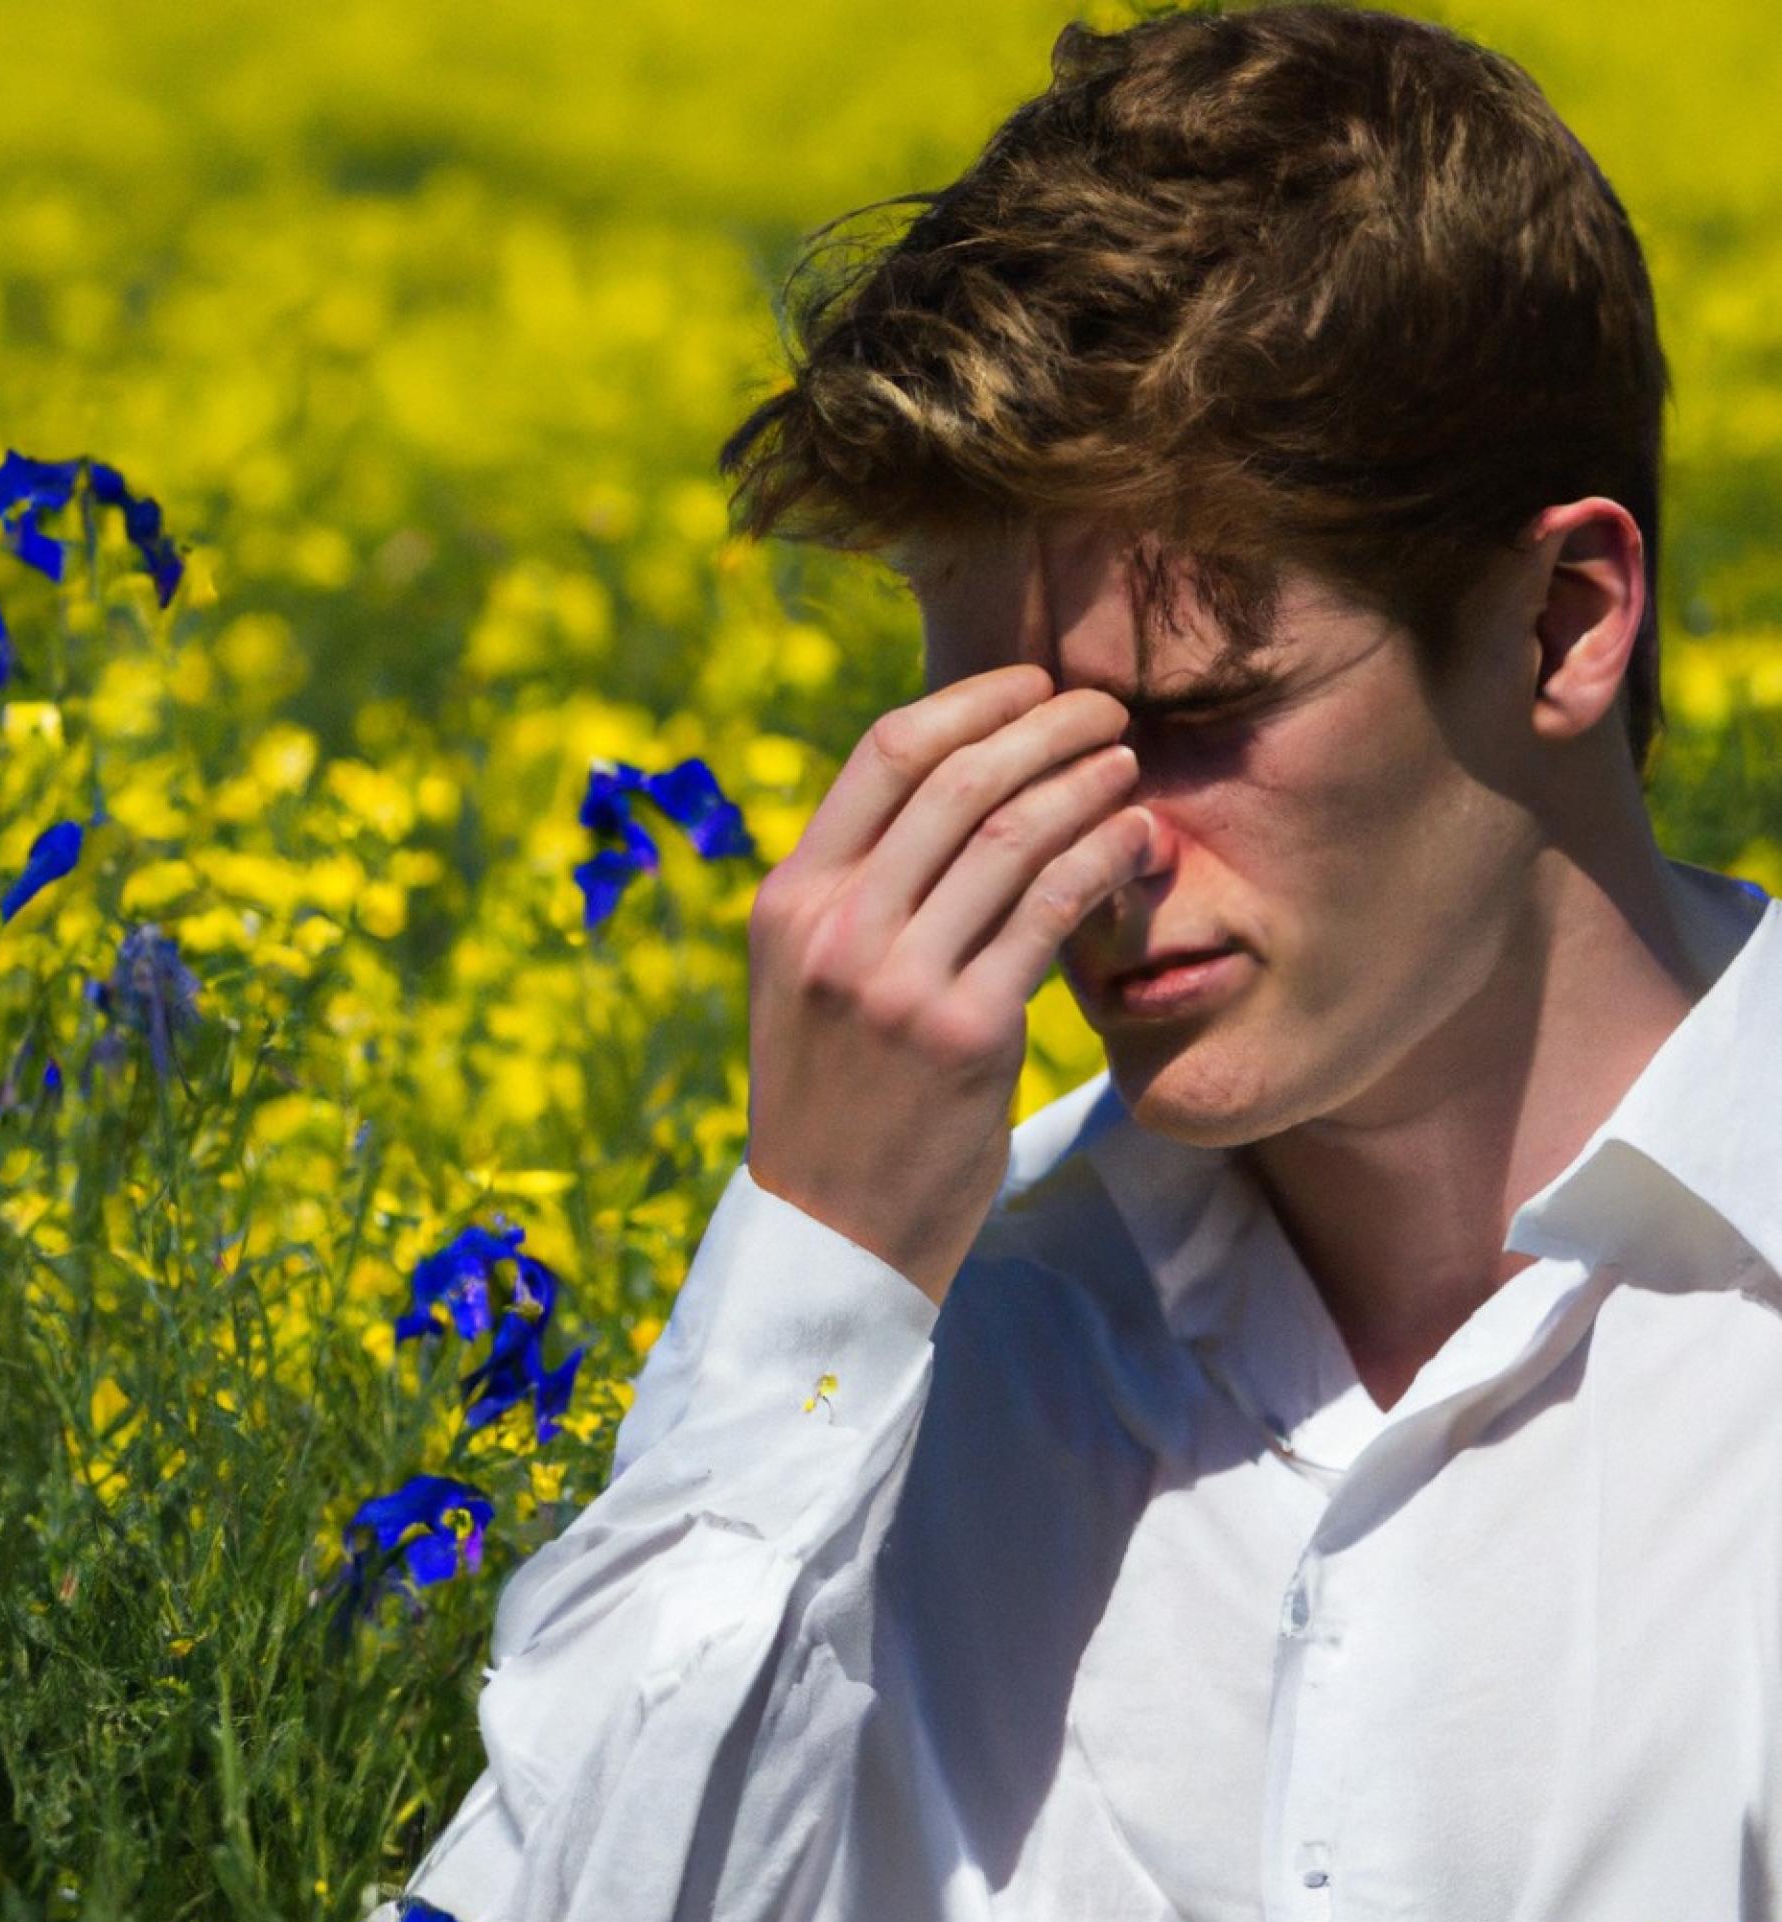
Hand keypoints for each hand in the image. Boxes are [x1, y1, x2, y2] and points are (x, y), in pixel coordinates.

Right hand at [744, 660, 1160, 1306]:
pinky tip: (1135, 840)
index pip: (883, 755)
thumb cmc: (836, 1097)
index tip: (1031, 687)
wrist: (832, 1231)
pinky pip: (1049, 912)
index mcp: (789, 902)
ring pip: (1009, 836)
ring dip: (1084, 782)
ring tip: (1129, 762)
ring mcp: (895, 982)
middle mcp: (835, 929)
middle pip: (956, 780)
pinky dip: (1101, 859)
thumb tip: (959, 794)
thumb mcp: (809, 982)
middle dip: (1044, 726)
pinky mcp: (964, 1035)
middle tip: (1104, 709)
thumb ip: (859, 894)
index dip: (970, 703)